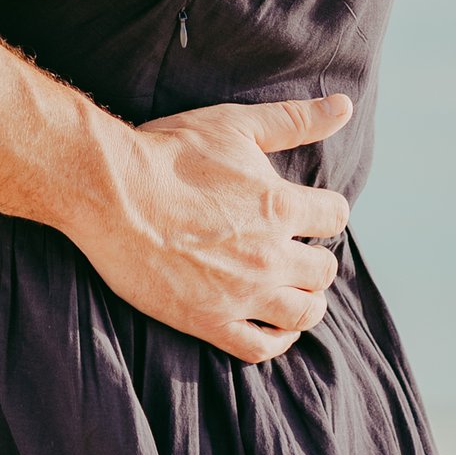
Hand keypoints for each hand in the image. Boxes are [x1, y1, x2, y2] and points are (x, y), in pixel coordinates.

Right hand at [82, 94, 354, 362]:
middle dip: (316, 260)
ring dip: (306, 303)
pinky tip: (274, 330)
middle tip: (298, 253)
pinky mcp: (209, 321)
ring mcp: (241, 293)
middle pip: (323, 271)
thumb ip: (295, 120)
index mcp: (279, 206)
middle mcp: (269, 256)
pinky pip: (260, 347)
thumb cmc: (169, 152)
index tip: (310, 212)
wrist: (110, 192)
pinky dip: (276, 342)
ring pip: (302, 314)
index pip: (335, 217)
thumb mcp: (235, 125)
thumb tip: (345, 106)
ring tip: (294, 292)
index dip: (326, 212)